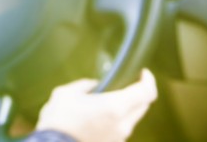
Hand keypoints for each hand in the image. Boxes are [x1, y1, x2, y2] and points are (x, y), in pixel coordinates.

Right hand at [35, 69, 157, 141]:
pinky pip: (120, 130)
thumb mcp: (66, 94)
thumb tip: (94, 86)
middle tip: (124, 85)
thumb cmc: (58, 121)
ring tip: (104, 103)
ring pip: (131, 120)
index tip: (143, 73)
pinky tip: (97, 119)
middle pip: (142, 106)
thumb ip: (85, 86)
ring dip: (125, 109)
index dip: (148, 81)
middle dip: (137, 94)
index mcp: (114, 107)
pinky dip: (115, 121)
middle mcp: (122, 125)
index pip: (146, 93)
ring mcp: (118, 139)